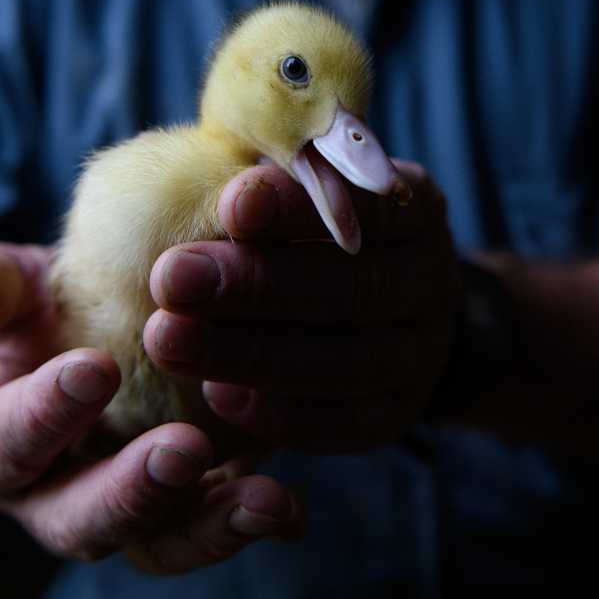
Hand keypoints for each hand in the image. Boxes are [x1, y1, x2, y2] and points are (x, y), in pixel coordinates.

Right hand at [0, 242, 303, 573]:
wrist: (78, 341)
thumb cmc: (35, 311)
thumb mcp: (7, 289)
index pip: (7, 442)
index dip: (45, 413)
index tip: (97, 370)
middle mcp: (50, 498)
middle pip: (83, 519)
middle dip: (134, 491)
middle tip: (184, 450)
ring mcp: (123, 513)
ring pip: (158, 542)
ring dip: (212, 525)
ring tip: (266, 501)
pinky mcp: (184, 509)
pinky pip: (212, 529)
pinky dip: (252, 520)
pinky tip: (291, 509)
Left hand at [144, 160, 457, 452]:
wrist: (396, 313)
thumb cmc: (322, 233)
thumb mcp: (315, 189)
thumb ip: (277, 183)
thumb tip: (198, 175)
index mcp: (416, 208)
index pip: (368, 207)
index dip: (299, 208)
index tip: (230, 203)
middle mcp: (431, 281)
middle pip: (352, 288)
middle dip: (256, 284)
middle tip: (170, 278)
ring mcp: (420, 354)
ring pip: (344, 361)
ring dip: (249, 352)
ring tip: (167, 339)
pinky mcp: (397, 414)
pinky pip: (343, 422)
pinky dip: (278, 412)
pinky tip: (214, 395)